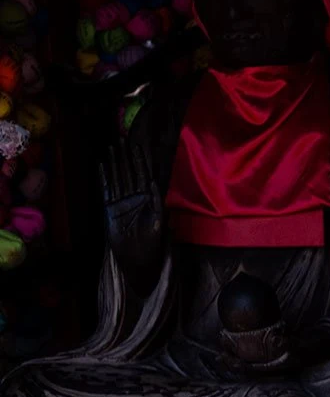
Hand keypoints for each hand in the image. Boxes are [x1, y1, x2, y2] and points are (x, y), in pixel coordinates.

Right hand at [101, 145, 163, 276]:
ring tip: (112, 149)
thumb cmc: (152, 241)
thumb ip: (156, 202)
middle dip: (126, 157)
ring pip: (118, 178)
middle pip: (129, 172)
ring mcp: (121, 201)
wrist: (137, 257)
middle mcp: (134, 197)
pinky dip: (104, 179)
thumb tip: (152, 181)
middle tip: (122, 140)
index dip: (140, 161)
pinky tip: (102, 167)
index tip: (137, 146)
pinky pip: (107, 190)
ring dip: (115, 163)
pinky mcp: (110, 209)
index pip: (143, 174)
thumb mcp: (159, 221)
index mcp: (148, 198)